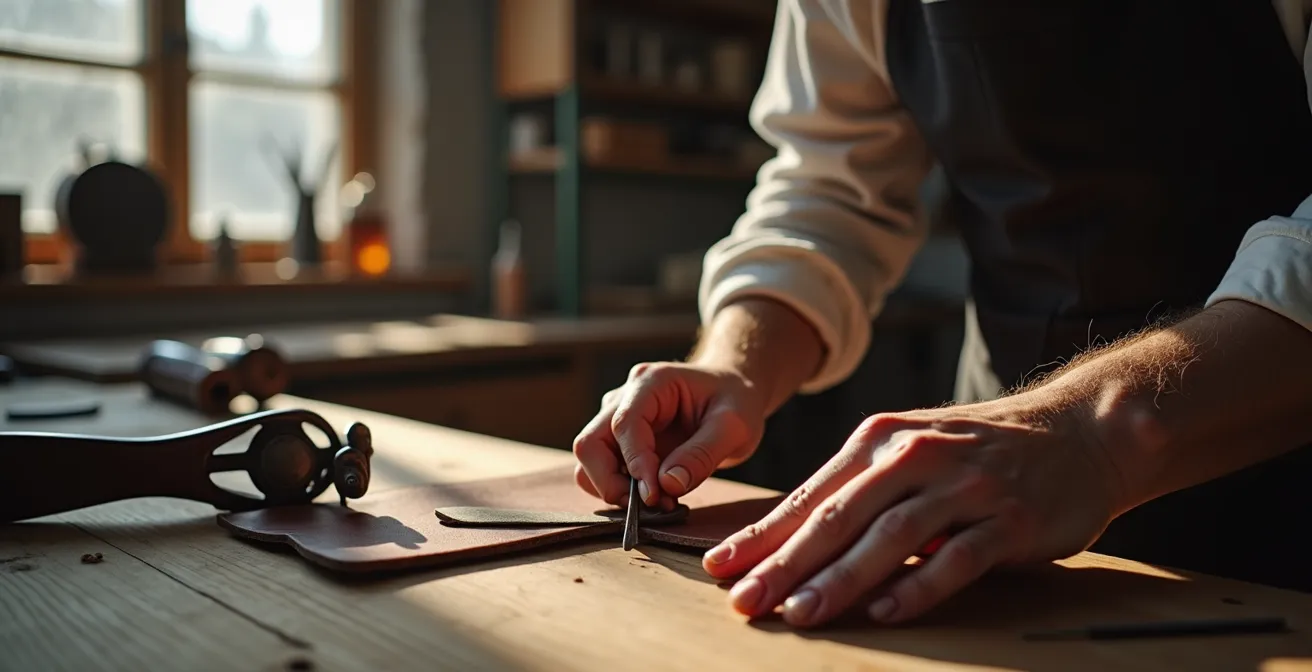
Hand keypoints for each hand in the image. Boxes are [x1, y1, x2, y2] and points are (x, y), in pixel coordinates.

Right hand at [572, 361, 767, 507]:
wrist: (733, 393)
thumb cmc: (736, 400)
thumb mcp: (734, 426)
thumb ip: (702, 454)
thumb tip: (667, 484)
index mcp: (651, 382)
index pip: (624, 424)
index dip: (635, 463)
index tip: (655, 495)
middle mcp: (624, 397)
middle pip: (590, 443)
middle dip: (611, 482)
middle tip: (650, 506)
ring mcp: (617, 418)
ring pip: (590, 460)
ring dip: (614, 489)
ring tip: (660, 502)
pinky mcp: (619, 441)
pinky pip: (604, 470)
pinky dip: (621, 490)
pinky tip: (657, 496)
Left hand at [701, 393, 1126, 626]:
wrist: (1081, 430)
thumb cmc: (979, 449)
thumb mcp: (911, 450)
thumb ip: (858, 488)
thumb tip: (788, 539)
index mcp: (880, 439)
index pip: (810, 495)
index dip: (763, 534)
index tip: (720, 568)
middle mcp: (915, 455)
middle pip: (838, 516)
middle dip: (784, 562)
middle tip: (745, 601)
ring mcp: (964, 485)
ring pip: (889, 537)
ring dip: (840, 578)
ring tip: (800, 613)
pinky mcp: (1008, 518)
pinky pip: (957, 558)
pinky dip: (918, 586)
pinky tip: (885, 612)